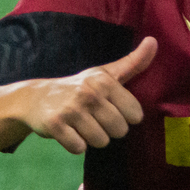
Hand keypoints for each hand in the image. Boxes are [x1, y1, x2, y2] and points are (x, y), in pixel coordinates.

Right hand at [19, 37, 156, 153]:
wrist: (36, 97)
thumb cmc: (79, 87)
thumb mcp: (106, 73)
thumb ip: (133, 63)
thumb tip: (154, 41)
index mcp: (105, 81)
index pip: (135, 115)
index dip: (124, 117)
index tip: (110, 108)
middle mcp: (89, 93)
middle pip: (119, 131)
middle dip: (109, 130)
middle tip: (93, 118)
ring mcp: (71, 109)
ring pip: (101, 141)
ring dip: (92, 138)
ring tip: (81, 124)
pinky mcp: (55, 124)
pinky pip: (79, 148)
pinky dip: (75, 145)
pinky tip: (69, 131)